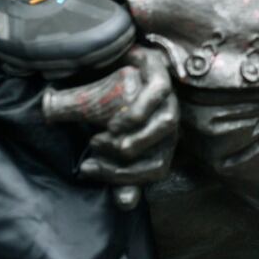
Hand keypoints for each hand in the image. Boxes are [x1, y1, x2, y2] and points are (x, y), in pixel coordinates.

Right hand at [43, 46, 179, 209]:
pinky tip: (117, 120)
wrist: (100, 56)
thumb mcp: (100, 135)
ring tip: (104, 139)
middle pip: (164, 153)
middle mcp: (169, 119)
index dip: (126, 179)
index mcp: (160, 139)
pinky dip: (139, 111)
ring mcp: (169, 95)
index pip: (156, 169)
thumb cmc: (101, 101)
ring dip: (136, 140)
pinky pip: (160, 92)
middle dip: (127, 165)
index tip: (89, 169)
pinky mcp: (160, 69)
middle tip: (94, 155)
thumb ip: (112, 165)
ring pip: (168, 124)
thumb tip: (127, 202)